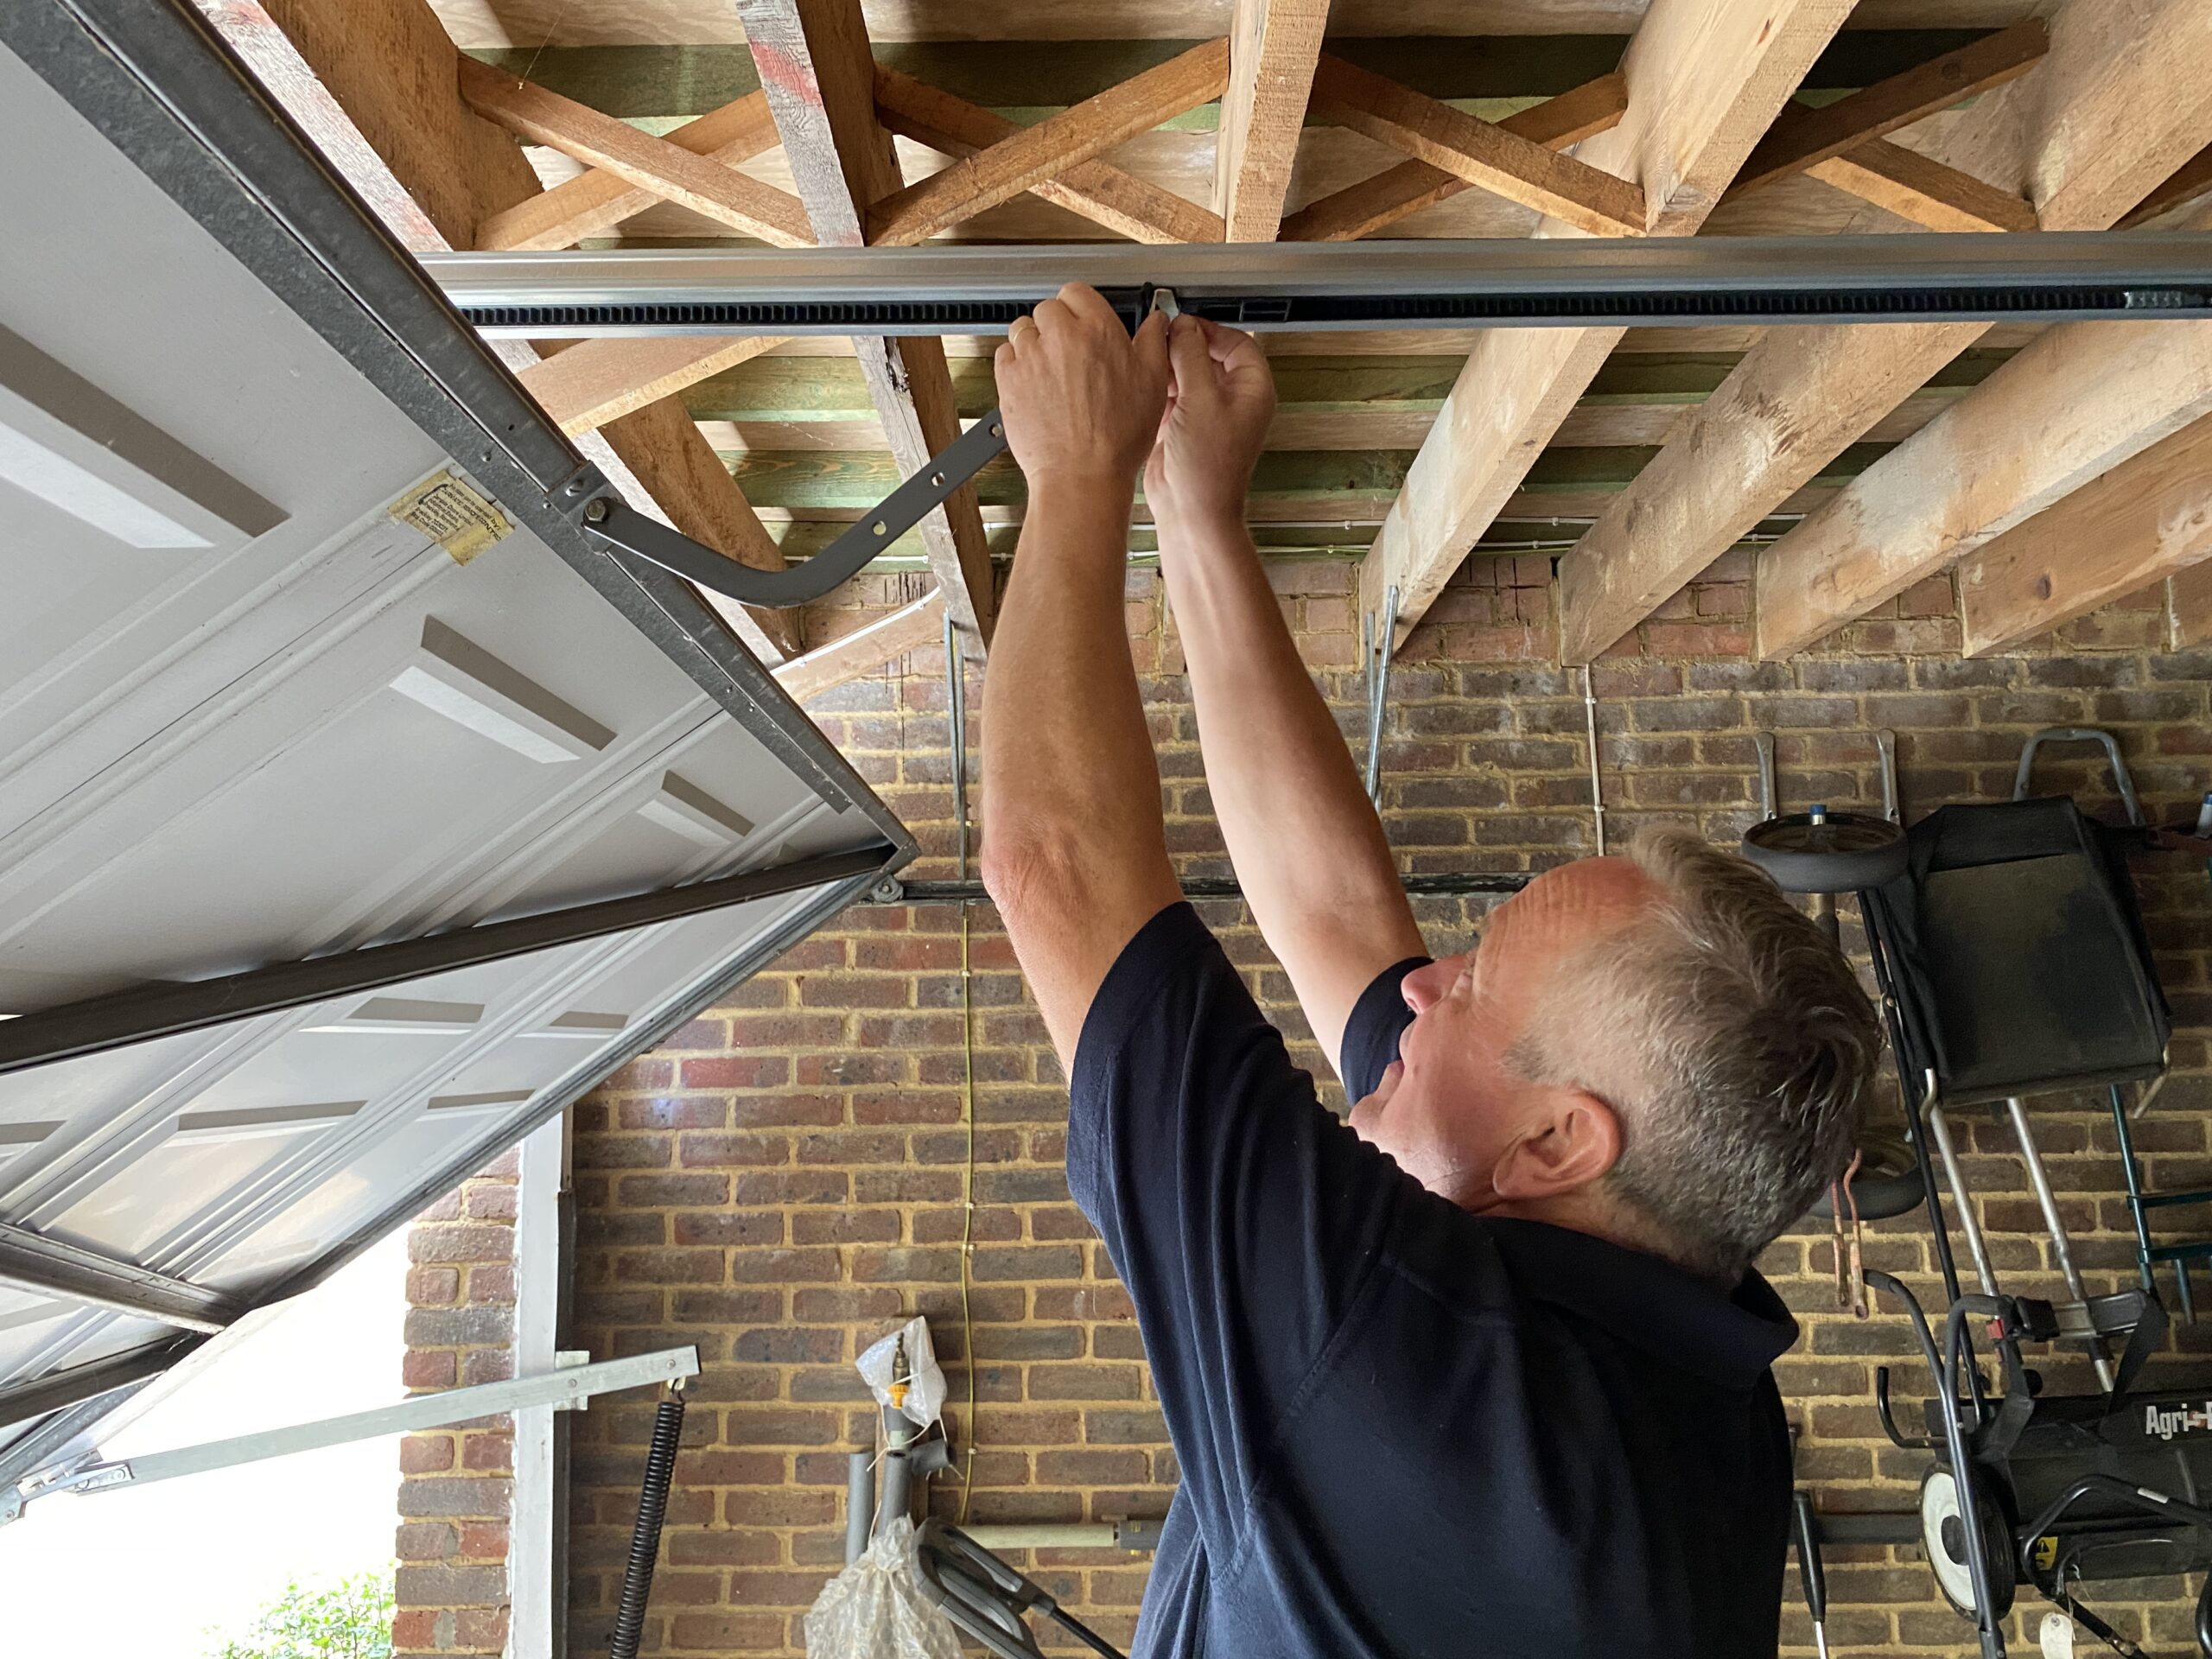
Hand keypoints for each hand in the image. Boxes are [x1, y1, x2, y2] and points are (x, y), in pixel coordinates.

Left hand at [994, 283, 1168, 490]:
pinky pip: (1005, 354)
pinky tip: (1035, 385)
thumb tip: (1157, 321)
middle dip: (1057, 327)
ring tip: (1052, 372)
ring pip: (1024, 329)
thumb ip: (1154, 342)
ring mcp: (1031, 356)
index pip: (1077, 292)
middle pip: (1048, 309)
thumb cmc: (1116, 437)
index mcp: (1098, 330)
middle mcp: (1062, 337)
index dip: (1080, 308)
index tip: (1084, 324)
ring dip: (1035, 344)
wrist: (1081, 475)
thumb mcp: (1153, 384)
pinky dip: (1016, 364)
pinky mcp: (1009, 378)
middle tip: (1070, 355)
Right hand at [1145, 315, 1274, 529]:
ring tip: (1151, 364)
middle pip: (1210, 356)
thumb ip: (1191, 356)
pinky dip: (1159, 388)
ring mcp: (1208, 414)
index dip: (1210, 330)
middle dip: (1184, 348)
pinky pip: (1173, 395)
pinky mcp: (1185, 426)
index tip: (1183, 324)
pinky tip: (1145, 387)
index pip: (1237, 343)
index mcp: (1252, 390)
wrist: (1191, 511)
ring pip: (1188, 374)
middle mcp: (1234, 401)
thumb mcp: (1200, 399)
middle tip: (1162, 342)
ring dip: (1169, 368)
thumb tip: (1183, 326)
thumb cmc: (1208, 468)